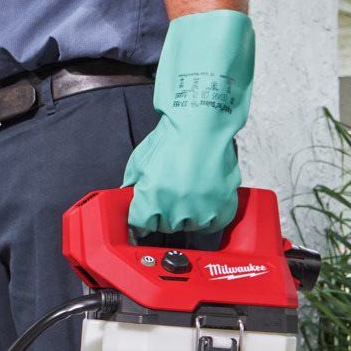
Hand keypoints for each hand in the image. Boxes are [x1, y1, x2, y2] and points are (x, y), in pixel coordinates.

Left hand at [123, 10, 254, 236]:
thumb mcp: (140, 161)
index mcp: (151, 198)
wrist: (202, 123)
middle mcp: (175, 208)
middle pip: (165, 227)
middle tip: (170, 195)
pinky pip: (214, 224)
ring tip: (188, 194)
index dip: (142, 218)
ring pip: (190, 226)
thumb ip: (131, 184)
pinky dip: (209, 216)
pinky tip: (205, 203)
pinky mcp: (223, 205)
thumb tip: (127, 198)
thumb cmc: (172, 138)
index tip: (145, 214)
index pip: (140, 225)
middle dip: (164, 214)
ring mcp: (201, 208)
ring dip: (188, 215)